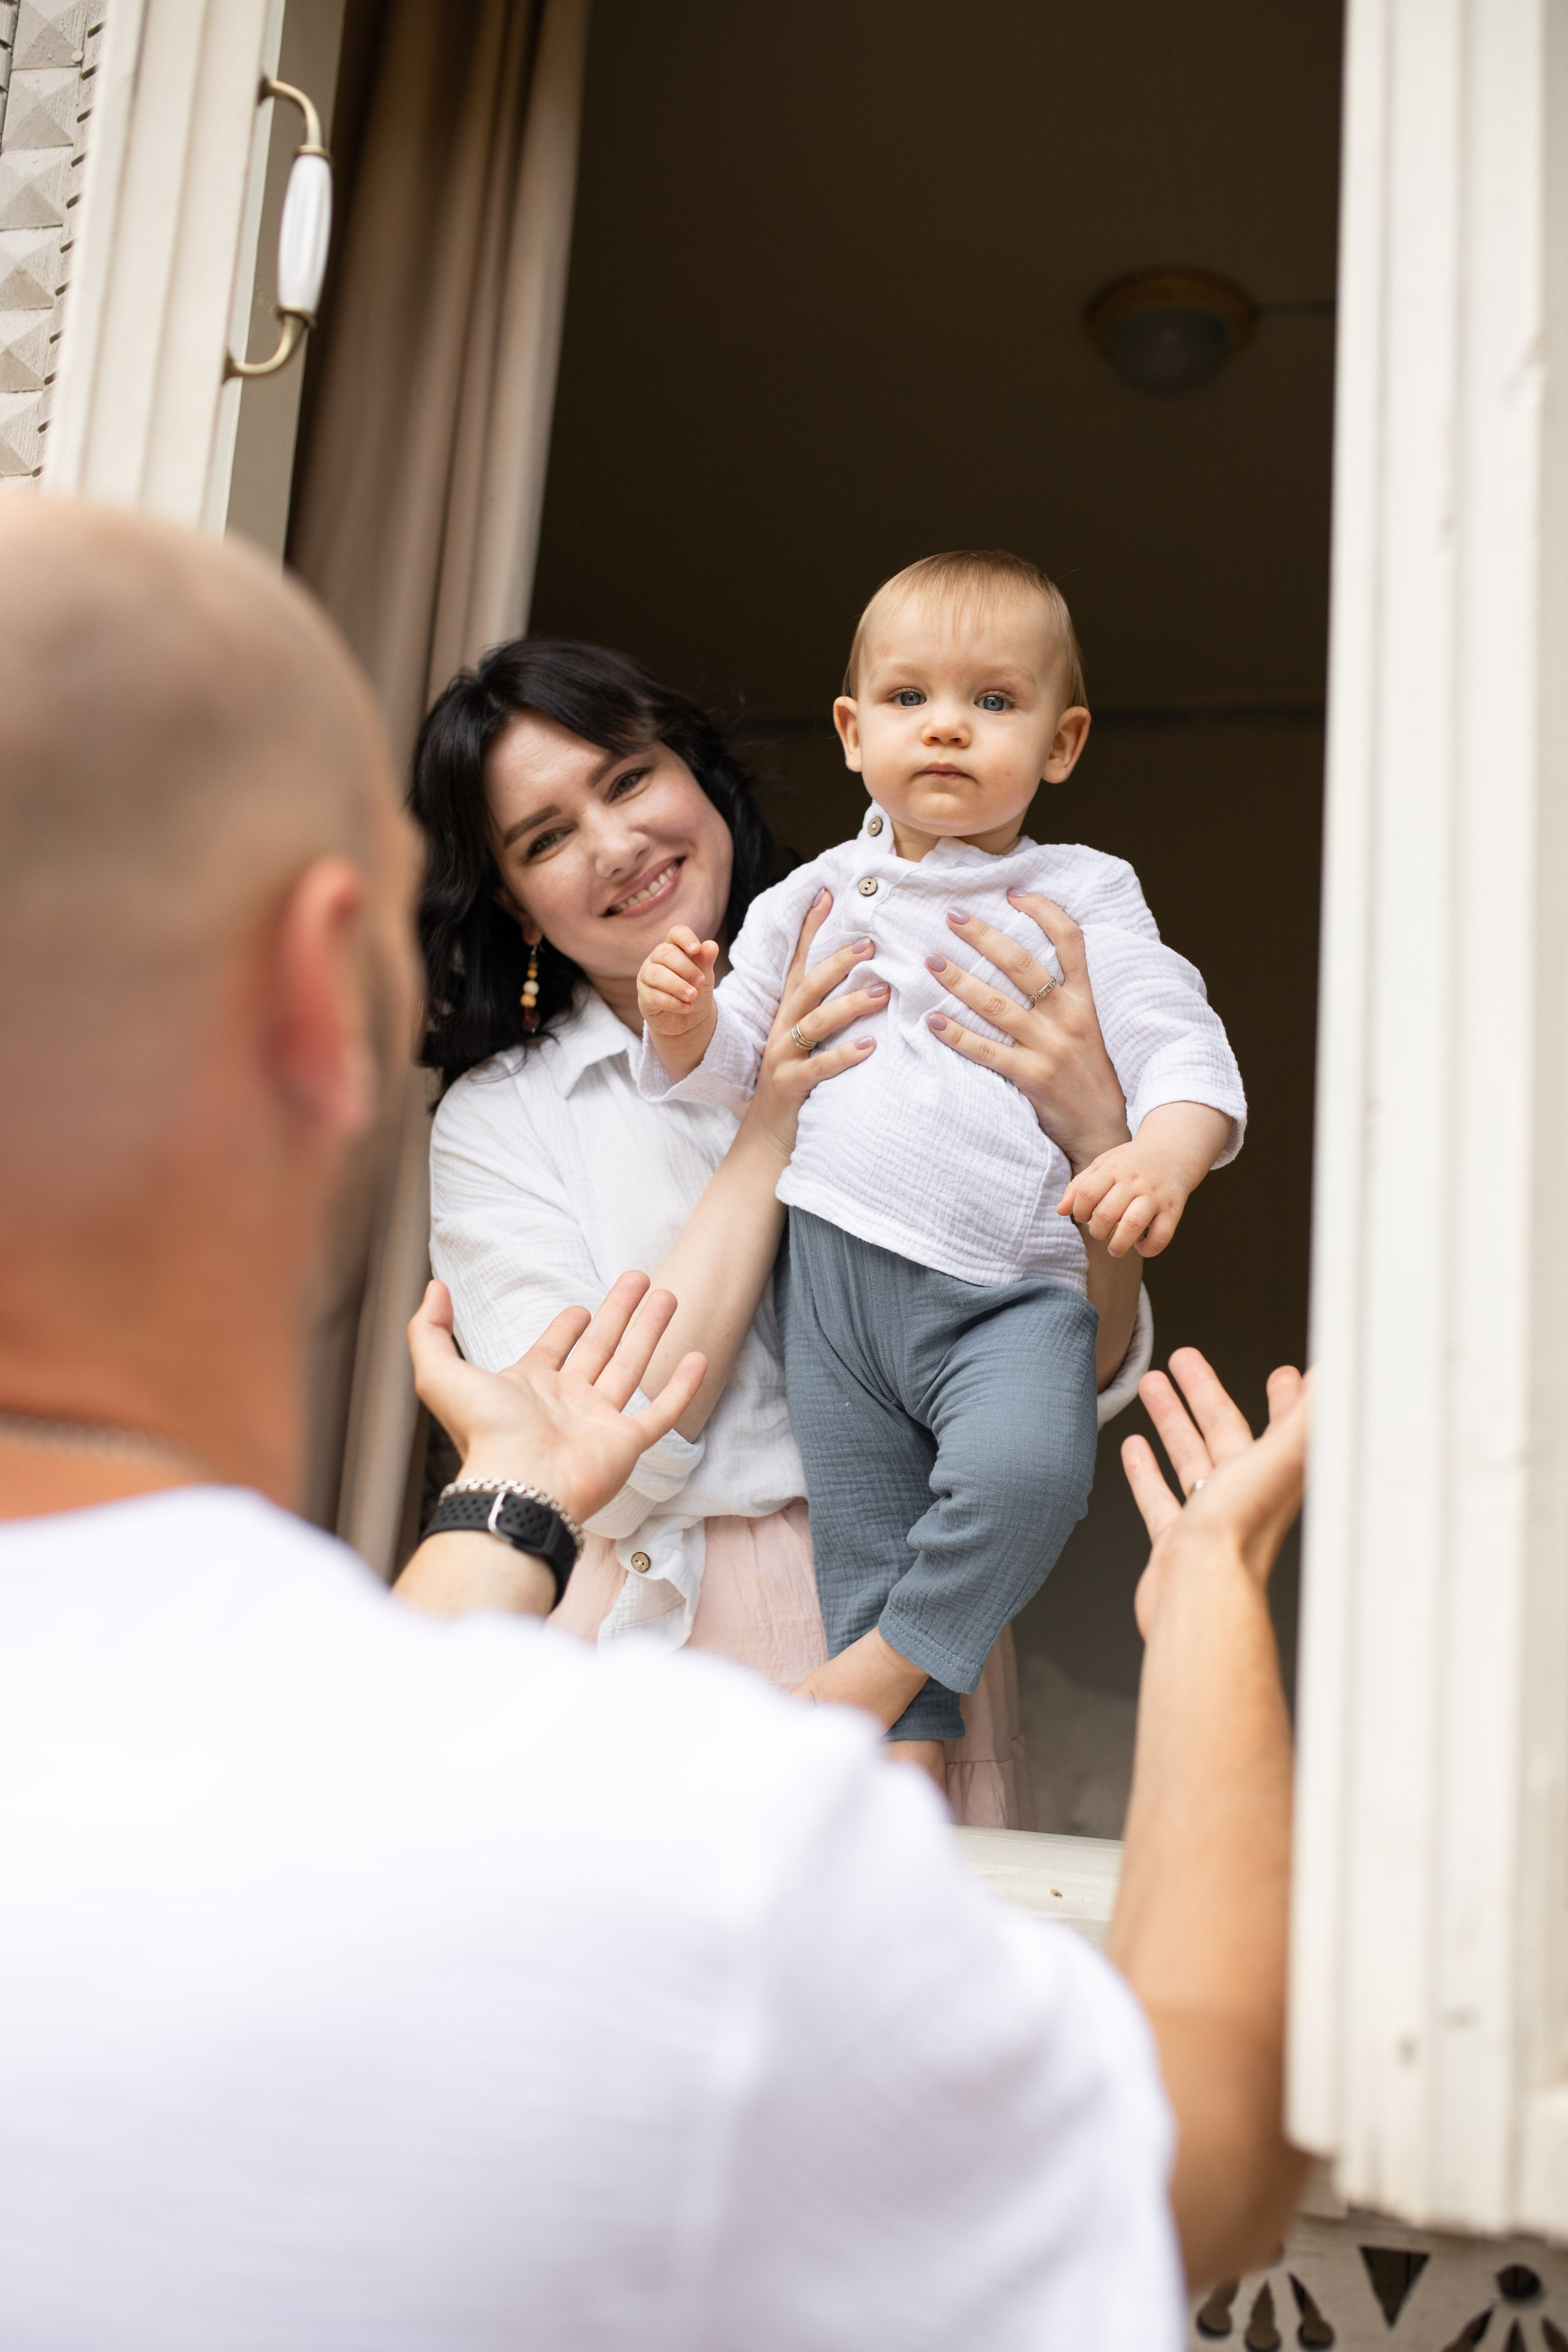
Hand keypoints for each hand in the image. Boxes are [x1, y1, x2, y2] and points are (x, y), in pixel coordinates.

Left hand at [406, 1273, 706, 1528]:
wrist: (520, 1483)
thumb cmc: (483, 1435)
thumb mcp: (439, 1374)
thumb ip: (428, 1330)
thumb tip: (435, 1289)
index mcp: (529, 1388)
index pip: (554, 1350)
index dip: (566, 1328)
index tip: (581, 1308)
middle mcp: (567, 1403)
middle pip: (600, 1347)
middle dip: (620, 1312)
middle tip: (639, 1278)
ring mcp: (599, 1423)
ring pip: (631, 1367)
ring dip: (650, 1331)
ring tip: (668, 1295)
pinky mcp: (626, 1444)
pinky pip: (661, 1412)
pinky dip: (682, 1386)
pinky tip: (698, 1357)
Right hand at [638, 926, 720, 1067]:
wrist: (690, 1019)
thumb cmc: (695, 990)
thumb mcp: (704, 976)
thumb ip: (706, 961)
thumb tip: (711, 945)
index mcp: (673, 947)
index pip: (675, 934)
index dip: (685, 938)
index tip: (696, 949)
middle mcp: (656, 959)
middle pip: (665, 953)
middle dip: (685, 967)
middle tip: (700, 981)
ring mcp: (647, 977)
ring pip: (656, 975)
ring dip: (677, 985)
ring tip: (692, 996)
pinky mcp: (644, 997)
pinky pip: (653, 996)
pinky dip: (672, 1002)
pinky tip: (686, 1007)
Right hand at [743, 886, 884, 1157]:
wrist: (766, 1143)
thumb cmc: (796, 1089)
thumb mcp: (806, 1046)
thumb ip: (825, 1016)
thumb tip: (868, 983)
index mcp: (787, 1016)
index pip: (798, 964)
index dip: (811, 930)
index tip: (828, 895)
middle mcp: (782, 1031)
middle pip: (807, 986)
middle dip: (838, 962)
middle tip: (871, 944)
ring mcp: (783, 1058)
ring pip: (815, 1022)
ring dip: (850, 1004)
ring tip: (882, 992)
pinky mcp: (791, 1087)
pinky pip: (819, 1067)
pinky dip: (844, 1055)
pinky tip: (870, 1047)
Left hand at [924, 893, 1129, 1170]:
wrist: (1105, 1131)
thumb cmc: (1092, 1078)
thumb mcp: (1092, 1029)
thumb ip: (1067, 999)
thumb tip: (1029, 968)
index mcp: (1086, 1000)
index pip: (1071, 940)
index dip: (1044, 912)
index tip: (1014, 895)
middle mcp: (1069, 1017)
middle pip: (1021, 964)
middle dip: (984, 936)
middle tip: (952, 916)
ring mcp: (1049, 1047)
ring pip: (996, 1003)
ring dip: (959, 979)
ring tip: (931, 961)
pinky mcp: (1032, 1078)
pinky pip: (986, 1051)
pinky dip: (957, 1035)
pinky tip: (933, 1022)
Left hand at [1058, 1101, 1231, 1257]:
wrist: (1172, 1152)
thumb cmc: (1130, 1163)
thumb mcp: (1102, 1164)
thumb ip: (1079, 1186)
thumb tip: (1060, 1211)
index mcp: (1113, 1168)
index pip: (1087, 1194)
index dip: (1079, 1211)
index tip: (1084, 1216)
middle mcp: (1135, 1181)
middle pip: (1107, 1212)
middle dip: (1097, 1231)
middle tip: (1100, 1232)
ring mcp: (1155, 1196)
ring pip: (1133, 1224)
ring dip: (1119, 1244)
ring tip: (1114, 1249)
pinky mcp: (1174, 1209)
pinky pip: (1161, 1235)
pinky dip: (1148, 1248)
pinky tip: (1140, 1246)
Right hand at [1121, 1348, 1307, 1637]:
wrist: (1199, 1593)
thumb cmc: (1238, 1533)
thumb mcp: (1279, 1458)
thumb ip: (1307, 1416)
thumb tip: (1339, 1378)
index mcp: (1273, 1475)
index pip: (1283, 1426)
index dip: (1283, 1399)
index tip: (1283, 1375)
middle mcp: (1244, 1496)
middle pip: (1225, 1432)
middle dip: (1206, 1394)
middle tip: (1185, 1360)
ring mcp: (1208, 1520)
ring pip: (1189, 1458)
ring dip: (1173, 1422)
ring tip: (1151, 1386)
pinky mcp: (1176, 1542)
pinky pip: (1160, 1498)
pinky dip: (1147, 1472)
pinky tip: (1134, 1449)